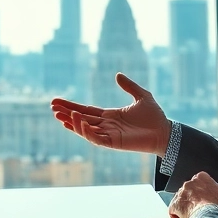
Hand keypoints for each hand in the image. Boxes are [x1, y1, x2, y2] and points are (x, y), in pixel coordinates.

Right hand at [50, 73, 171, 155]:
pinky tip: (77, 121)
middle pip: (81, 119)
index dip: (72, 106)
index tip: (57, 102)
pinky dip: (85, 131)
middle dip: (66, 113)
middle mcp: (106, 126)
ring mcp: (109, 135)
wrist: (165, 131)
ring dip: (72, 122)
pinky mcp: (113, 143)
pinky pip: (95, 138)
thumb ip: (129, 86)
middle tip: (52, 107)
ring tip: (60, 114)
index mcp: (110, 116)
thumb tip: (117, 75)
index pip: (86, 110)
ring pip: (85, 129)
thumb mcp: (142, 96)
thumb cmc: (154, 116)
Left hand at [169, 172, 217, 217]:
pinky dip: (178, 215)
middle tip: (202, 208)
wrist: (209, 216)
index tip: (208, 198)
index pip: (200, 182)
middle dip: (195, 199)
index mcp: (201, 177)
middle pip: (190, 191)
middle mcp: (188, 183)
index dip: (204, 191)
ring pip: (182, 200)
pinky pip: (174, 210)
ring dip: (187, 207)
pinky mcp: (174, 204)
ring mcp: (180, 194)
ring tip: (195, 215)